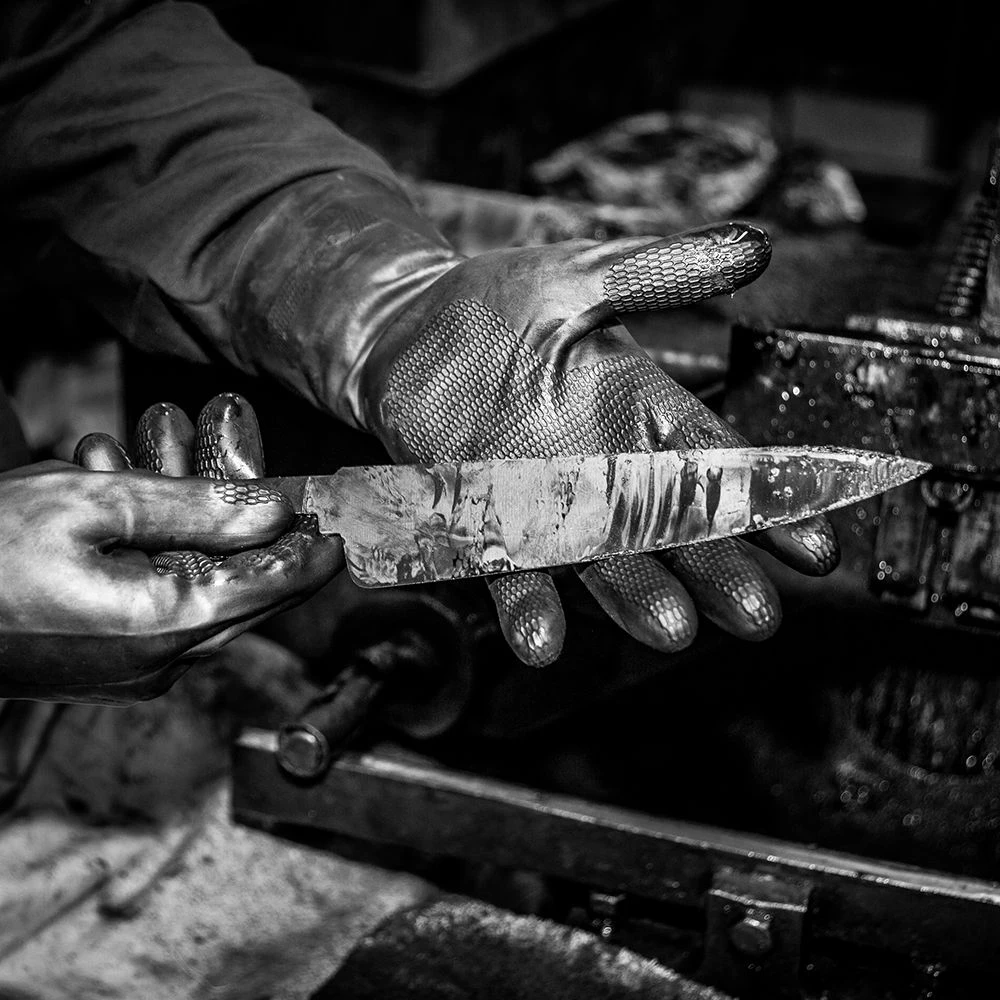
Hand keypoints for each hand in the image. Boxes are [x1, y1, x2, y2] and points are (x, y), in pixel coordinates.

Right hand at [0, 394, 341, 703]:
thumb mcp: (94, 506)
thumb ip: (198, 510)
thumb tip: (274, 512)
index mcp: (165, 627)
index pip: (272, 590)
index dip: (311, 555)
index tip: (341, 527)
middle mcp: (158, 661)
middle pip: (240, 586)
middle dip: (248, 521)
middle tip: (257, 466)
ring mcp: (132, 668)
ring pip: (197, 583)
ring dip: (189, 518)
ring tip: (159, 440)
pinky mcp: (109, 660)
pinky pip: (159, 597)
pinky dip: (156, 545)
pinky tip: (122, 488)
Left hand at [360, 223, 839, 665]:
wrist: (406, 329)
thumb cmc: (500, 303)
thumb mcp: (584, 278)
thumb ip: (661, 275)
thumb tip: (757, 247)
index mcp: (643, 412)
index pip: (721, 467)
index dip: (771, 509)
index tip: (818, 550)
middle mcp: (606, 473)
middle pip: (673, 531)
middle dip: (716, 571)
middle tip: (756, 615)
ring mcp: (546, 504)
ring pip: (602, 563)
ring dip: (634, 597)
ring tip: (669, 629)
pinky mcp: (485, 522)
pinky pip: (510, 572)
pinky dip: (527, 605)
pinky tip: (542, 640)